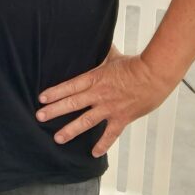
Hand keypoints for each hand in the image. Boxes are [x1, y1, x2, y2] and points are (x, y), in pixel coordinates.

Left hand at [35, 53, 173, 156]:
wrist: (155, 74)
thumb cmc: (135, 64)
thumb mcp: (113, 56)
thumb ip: (101, 54)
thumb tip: (95, 41)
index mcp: (94, 78)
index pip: (69, 86)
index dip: (54, 92)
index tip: (41, 99)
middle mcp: (98, 94)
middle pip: (72, 103)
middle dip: (54, 111)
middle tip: (39, 117)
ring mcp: (109, 108)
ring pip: (86, 121)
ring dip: (70, 130)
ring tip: (57, 138)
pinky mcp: (122, 118)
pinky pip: (110, 134)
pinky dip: (102, 144)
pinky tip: (93, 153)